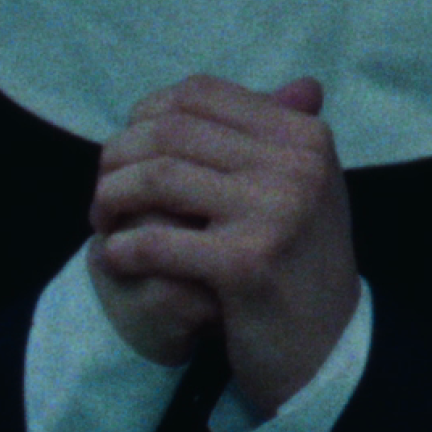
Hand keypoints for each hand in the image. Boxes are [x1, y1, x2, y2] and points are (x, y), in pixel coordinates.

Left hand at [87, 74, 358, 415]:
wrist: (329, 348)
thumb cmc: (304, 264)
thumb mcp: (307, 187)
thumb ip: (282, 137)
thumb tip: (299, 82)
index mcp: (303, 136)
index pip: (200, 93)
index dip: (147, 114)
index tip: (129, 150)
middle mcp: (295, 164)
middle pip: (171, 130)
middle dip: (119, 156)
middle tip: (104, 191)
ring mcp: (275, 212)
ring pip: (157, 177)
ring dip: (112, 198)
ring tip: (103, 222)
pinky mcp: (247, 263)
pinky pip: (157, 240)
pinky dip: (123, 247)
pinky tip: (117, 257)